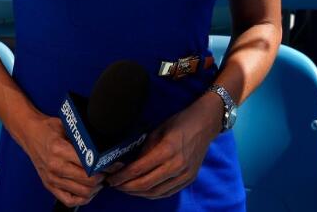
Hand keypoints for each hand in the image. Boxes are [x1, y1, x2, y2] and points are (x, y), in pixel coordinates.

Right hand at [18, 114, 105, 207]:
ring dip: (95, 188)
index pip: (89, 165)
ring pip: (82, 193)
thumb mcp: (67, 127)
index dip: (105, 167)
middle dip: (102, 178)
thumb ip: (83, 139)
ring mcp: (52, 178)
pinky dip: (82, 199)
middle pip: (88, 182)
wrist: (29, 133)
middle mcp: (55, 166)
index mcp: (60, 150)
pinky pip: (69, 200)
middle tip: (107, 171)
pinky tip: (88, 191)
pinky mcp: (49, 185)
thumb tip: (103, 147)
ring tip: (99, 180)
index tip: (113, 164)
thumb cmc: (47, 128)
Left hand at [105, 95, 221, 198]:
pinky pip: (167, 193)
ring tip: (126, 188)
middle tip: (114, 185)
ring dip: (138, 193)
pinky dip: (152, 194)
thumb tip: (128, 164)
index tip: (111, 178)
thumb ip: (144, 150)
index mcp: (166, 150)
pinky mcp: (189, 179)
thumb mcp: (156, 131)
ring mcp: (184, 175)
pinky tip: (142, 190)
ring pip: (156, 192)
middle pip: (145, 184)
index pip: (138, 169)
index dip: (122, 176)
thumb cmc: (179, 123)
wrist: (205, 125)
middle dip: (126, 187)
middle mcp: (176, 165)